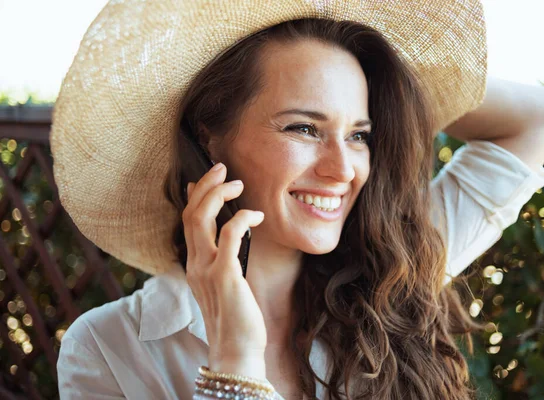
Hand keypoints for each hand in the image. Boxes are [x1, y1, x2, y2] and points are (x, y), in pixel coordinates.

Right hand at [183, 162, 266, 377]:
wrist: (235, 351)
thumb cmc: (236, 318)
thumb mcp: (224, 285)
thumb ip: (222, 261)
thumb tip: (228, 237)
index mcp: (194, 265)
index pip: (187, 221)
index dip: (195, 196)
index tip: (205, 179)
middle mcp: (195, 264)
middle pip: (190, 213)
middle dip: (206, 185)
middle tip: (223, 168)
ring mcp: (207, 269)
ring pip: (201, 218)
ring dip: (218, 194)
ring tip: (237, 183)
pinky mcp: (225, 275)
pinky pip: (230, 235)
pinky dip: (242, 218)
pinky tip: (257, 216)